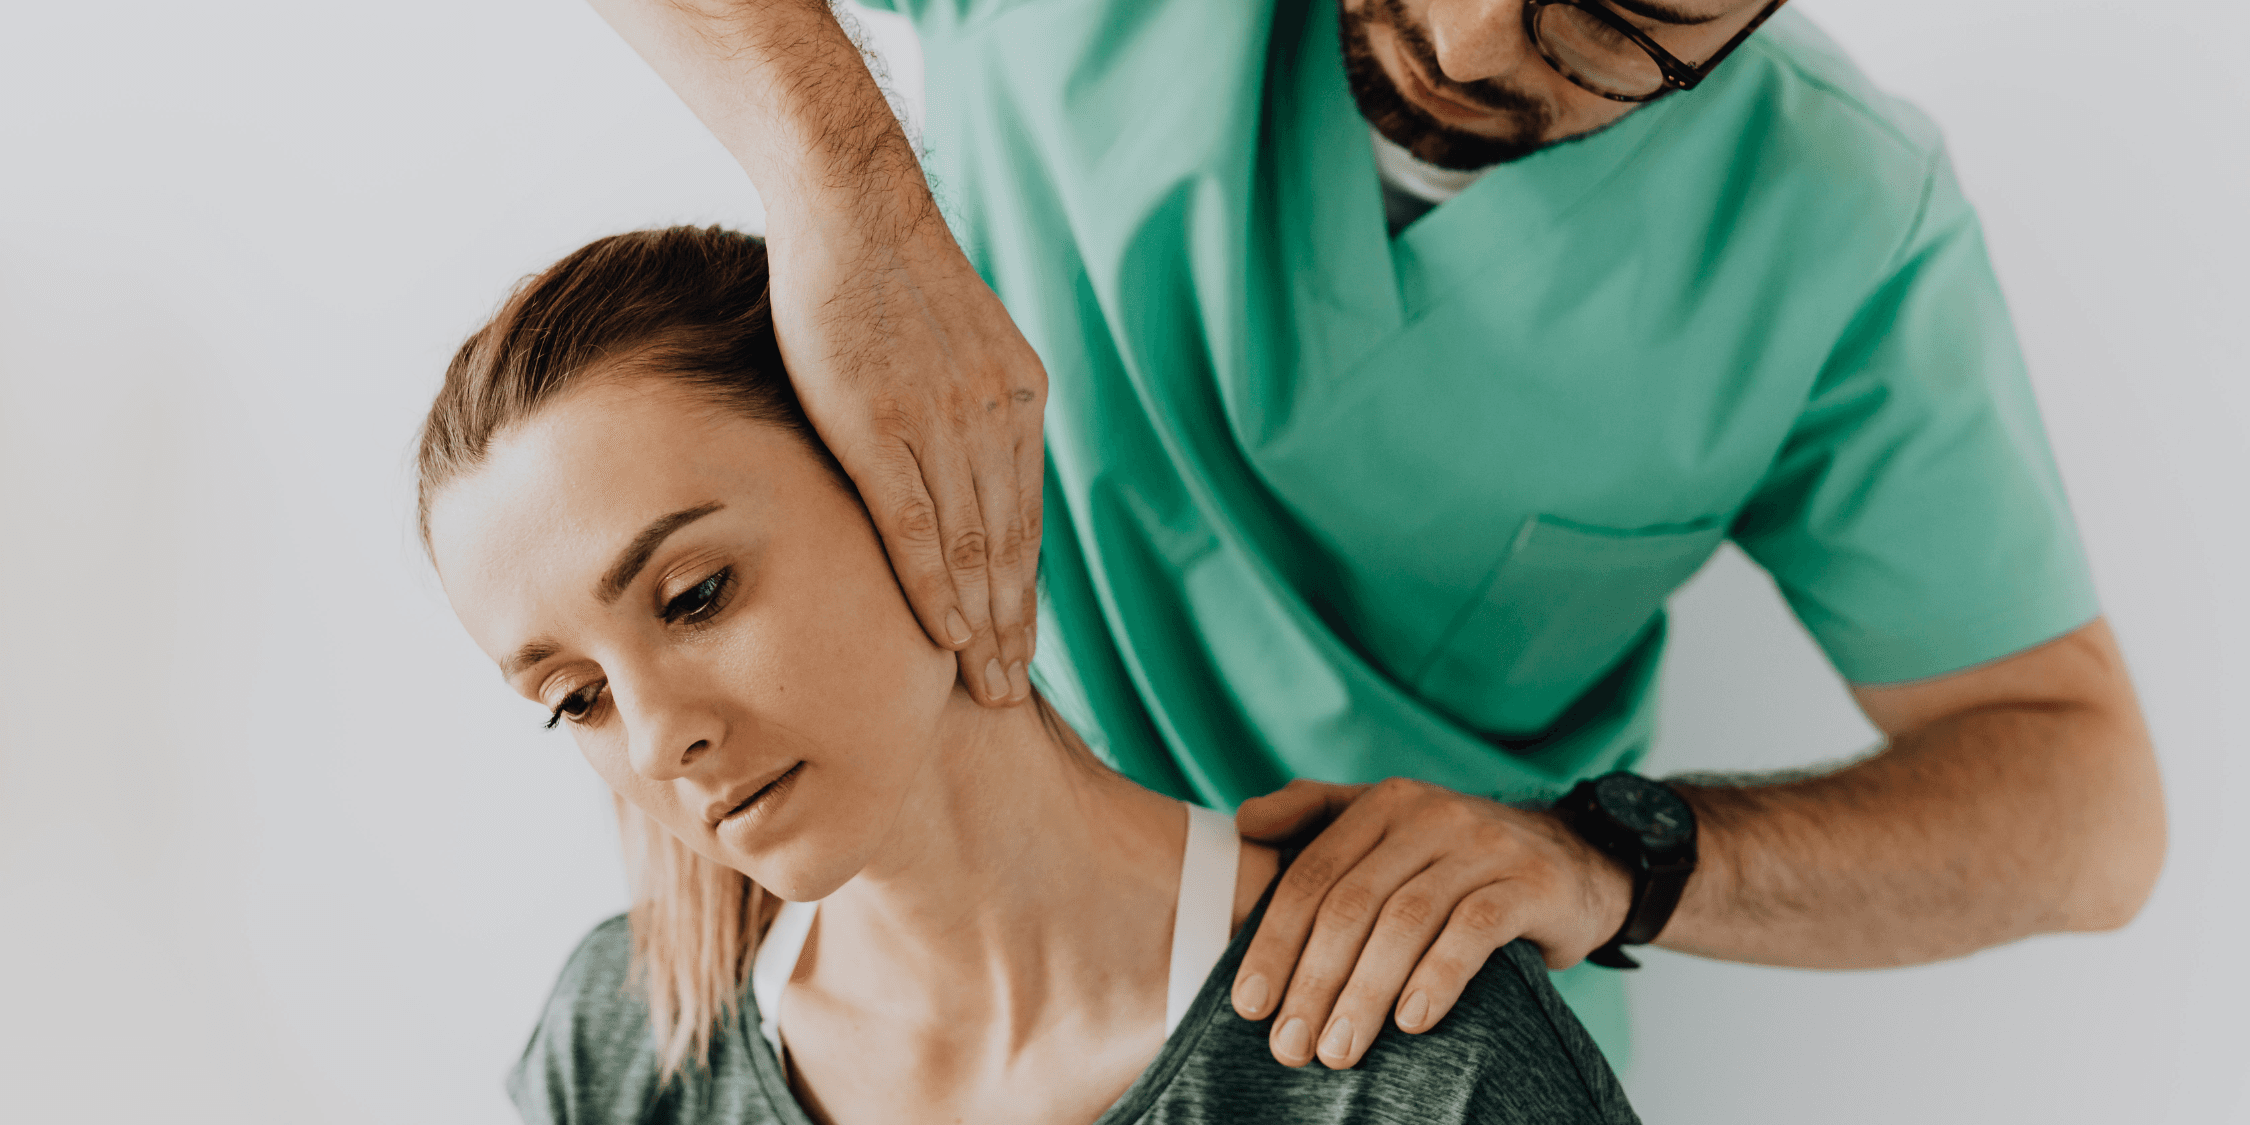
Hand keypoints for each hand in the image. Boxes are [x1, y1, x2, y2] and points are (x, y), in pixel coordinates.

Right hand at [586, 0, 1047, 707]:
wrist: (851, 206)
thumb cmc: (888, 272)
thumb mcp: (960, 338)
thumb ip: (970, 403)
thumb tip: (963, 460)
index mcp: (1019, 397)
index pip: (1025, 517)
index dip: (1025, 588)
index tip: (1023, 643)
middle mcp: (993, 417)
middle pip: (1009, 546)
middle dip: (1015, 626)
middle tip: (1013, 693)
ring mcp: (941, 423)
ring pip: (972, 548)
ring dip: (985, 625)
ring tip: (988, 685)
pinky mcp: (880, 427)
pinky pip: (917, 528)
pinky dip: (936, 589)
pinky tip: (947, 635)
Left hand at [1229, 778, 1633, 1068]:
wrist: (1576, 860)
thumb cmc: (1460, 858)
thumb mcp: (1391, 824)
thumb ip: (1317, 814)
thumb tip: (1244, 821)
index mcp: (1385, 803)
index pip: (1313, 875)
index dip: (1275, 940)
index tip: (1249, 1004)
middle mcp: (1431, 815)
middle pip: (1353, 903)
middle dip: (1313, 980)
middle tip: (1290, 1045)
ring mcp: (1484, 846)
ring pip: (1406, 921)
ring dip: (1365, 993)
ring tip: (1340, 1050)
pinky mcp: (1530, 884)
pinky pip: (1474, 931)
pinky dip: (1437, 977)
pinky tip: (1412, 1022)